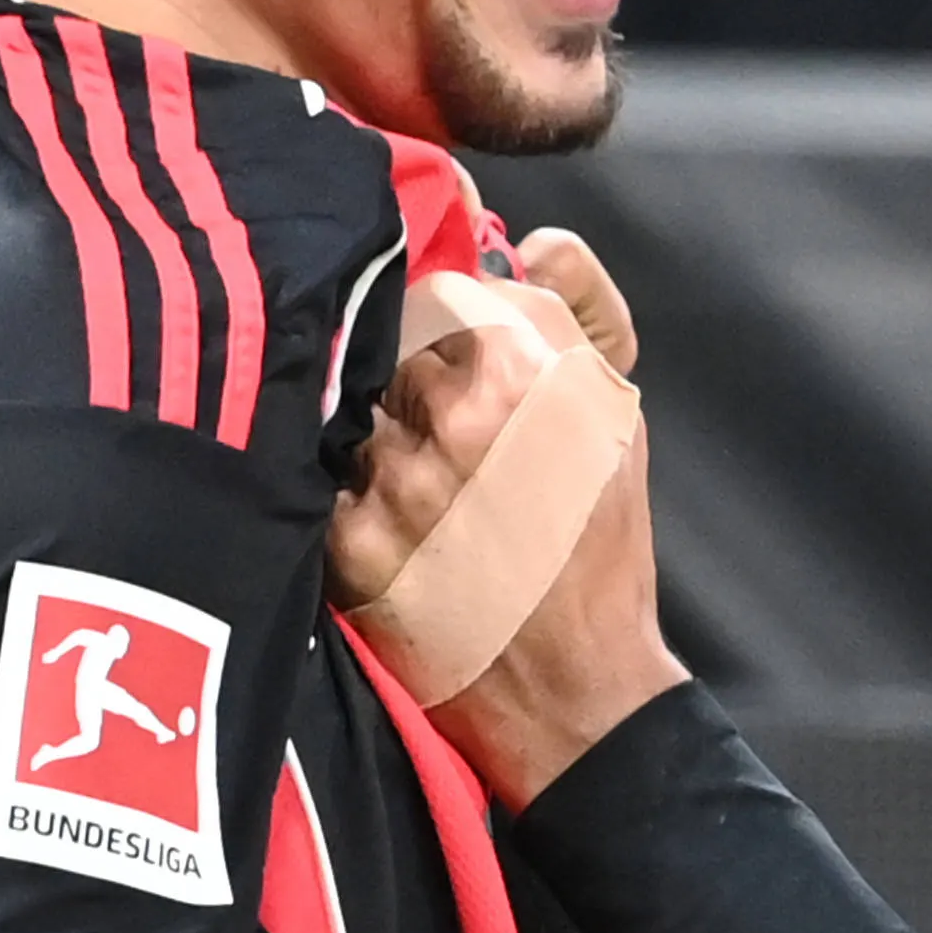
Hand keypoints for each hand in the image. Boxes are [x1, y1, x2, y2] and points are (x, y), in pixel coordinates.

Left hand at [326, 233, 681, 804]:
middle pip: (382, 339)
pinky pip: (319, 475)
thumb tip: (519, 242)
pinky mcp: (350, 541)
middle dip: (396, 370)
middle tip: (427, 418)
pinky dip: (337, 488)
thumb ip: (569, 308)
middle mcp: (459, 414)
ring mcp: (399, 479)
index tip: (429, 326)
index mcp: (529, 367)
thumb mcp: (612, 411)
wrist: (574, 690)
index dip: (428, 304)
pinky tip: (379, 516)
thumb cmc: (595, 547)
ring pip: (346, 403)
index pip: (434, 280)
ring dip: (364, 429)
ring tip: (408, 476)